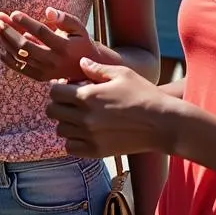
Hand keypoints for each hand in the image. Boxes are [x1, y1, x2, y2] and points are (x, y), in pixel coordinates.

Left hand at [0, 7, 98, 82]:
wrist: (84, 67)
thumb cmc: (79, 42)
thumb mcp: (78, 27)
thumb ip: (64, 18)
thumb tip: (48, 11)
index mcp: (64, 47)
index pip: (41, 32)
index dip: (26, 22)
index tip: (14, 13)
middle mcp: (53, 61)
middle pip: (25, 46)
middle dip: (9, 32)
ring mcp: (45, 71)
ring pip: (19, 57)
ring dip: (4, 42)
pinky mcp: (39, 77)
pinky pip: (19, 68)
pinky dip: (8, 58)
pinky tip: (1, 46)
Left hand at [46, 58, 180, 156]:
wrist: (163, 123)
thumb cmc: (144, 94)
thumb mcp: (122, 74)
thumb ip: (97, 69)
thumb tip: (81, 62)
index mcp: (88, 96)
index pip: (54, 92)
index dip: (58, 87)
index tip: (67, 87)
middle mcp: (84, 117)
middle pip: (52, 111)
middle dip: (59, 103)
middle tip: (72, 102)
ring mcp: (89, 136)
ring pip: (60, 130)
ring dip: (66, 122)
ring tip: (80, 116)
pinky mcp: (97, 151)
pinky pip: (70, 148)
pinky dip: (73, 140)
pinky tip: (85, 132)